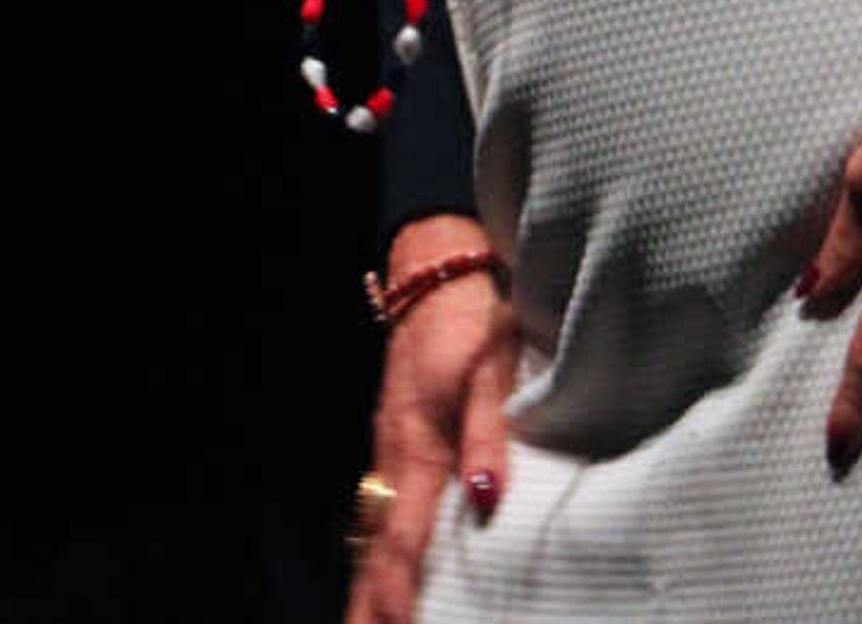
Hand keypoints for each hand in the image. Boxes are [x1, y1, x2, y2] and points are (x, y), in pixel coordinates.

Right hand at [346, 217, 515, 623]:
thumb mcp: (493, 367)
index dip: (402, 591)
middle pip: (376, 551)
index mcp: (419, 448)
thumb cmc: (476, 318)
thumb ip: (488, 432)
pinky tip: (380, 583)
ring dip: (368, 590)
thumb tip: (485, 497)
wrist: (440, 269)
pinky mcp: (396, 445)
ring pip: (373, 537)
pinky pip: (380, 517)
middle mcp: (395, 460)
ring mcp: (390, 454)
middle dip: (369, 607)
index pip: (406, 539)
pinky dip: (376, 560)